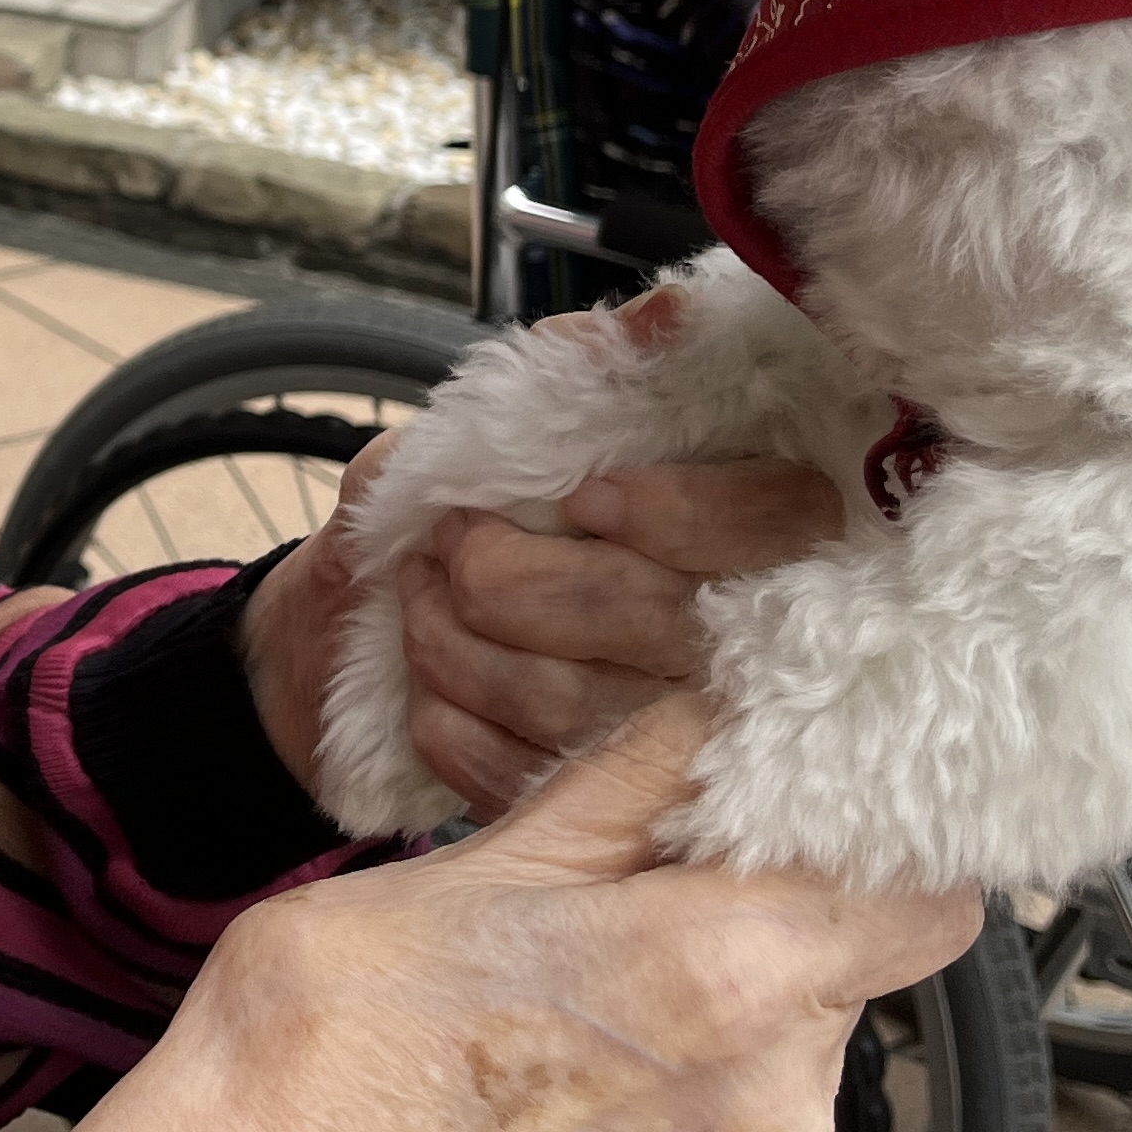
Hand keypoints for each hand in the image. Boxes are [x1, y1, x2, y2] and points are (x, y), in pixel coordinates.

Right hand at [0, 699, 981, 1131]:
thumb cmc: (329, 1042)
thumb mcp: (478, 858)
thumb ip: (632, 782)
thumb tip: (721, 703)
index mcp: (725, 976)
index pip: (925, 894)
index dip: (876, 835)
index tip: (802, 797)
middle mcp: (769, 1098)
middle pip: (854, 961)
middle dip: (773, 902)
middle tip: (648, 868)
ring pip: (798, 1041)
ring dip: (727, 990)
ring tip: (584, 967)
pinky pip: (747, 1124)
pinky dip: (689, 1077)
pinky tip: (571, 1052)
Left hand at [243, 298, 846, 816]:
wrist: (361, 630)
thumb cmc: (464, 507)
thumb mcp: (503, 417)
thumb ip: (584, 371)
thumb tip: (666, 320)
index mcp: (761, 529)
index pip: (770, 521)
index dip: (681, 512)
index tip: (586, 499)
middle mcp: (747, 643)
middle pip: (655, 619)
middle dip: (519, 580)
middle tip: (447, 547)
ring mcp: (677, 742)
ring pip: (579, 702)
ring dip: (468, 649)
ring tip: (420, 602)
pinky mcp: (602, 811)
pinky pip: (529, 777)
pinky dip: (455, 725)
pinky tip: (426, 686)